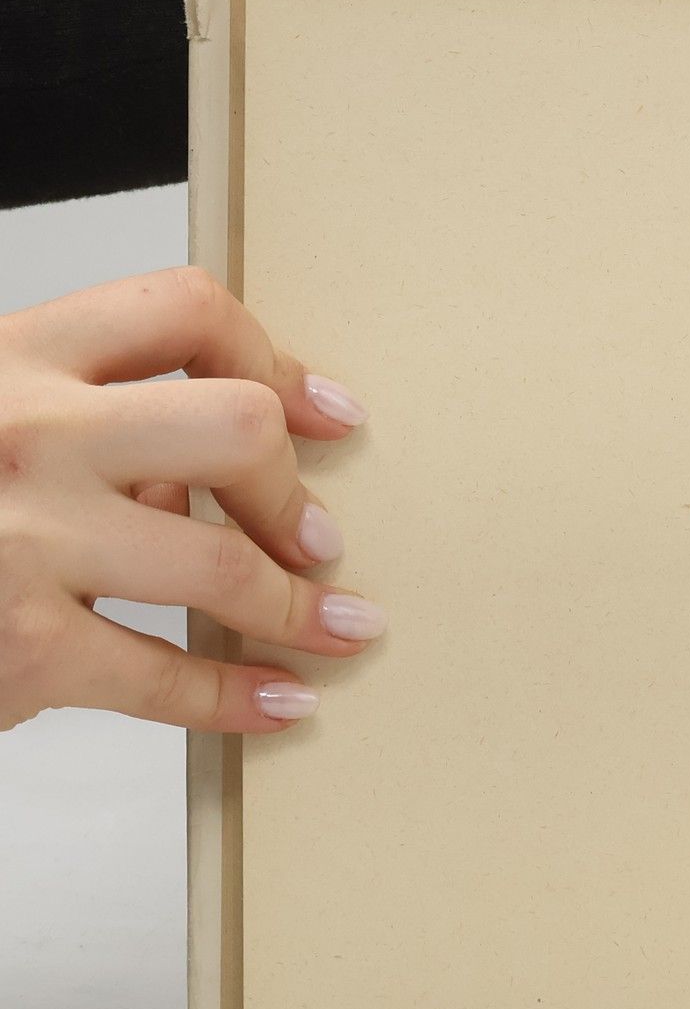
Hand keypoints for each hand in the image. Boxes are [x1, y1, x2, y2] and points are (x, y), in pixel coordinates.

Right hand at [0, 267, 382, 734]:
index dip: (275, 360)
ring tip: (339, 626)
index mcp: (14, 357)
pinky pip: (166, 674)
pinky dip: (240, 696)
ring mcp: (22, 540)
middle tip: (316, 537)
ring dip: (300, 606)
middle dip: (291, 489)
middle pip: (235, 428)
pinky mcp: (18, 646)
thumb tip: (228, 460)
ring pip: (222, 563)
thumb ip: (87, 420)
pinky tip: (282, 700)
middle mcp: (26, 434)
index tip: (324, 413)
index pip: (184, 309)